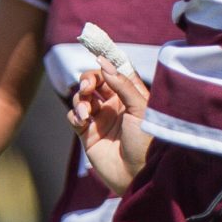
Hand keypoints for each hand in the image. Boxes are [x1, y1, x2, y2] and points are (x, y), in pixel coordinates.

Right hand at [69, 62, 151, 193]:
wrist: (138, 175)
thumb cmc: (147, 141)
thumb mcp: (140, 108)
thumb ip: (122, 84)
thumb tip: (104, 63)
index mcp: (132, 94)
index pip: (115, 71)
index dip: (105, 59)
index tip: (92, 46)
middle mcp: (116, 103)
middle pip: (95, 81)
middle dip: (87, 80)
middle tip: (87, 88)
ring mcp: (101, 118)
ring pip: (82, 97)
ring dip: (80, 100)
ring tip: (87, 114)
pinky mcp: (88, 133)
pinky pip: (74, 116)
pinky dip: (74, 115)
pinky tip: (82, 121)